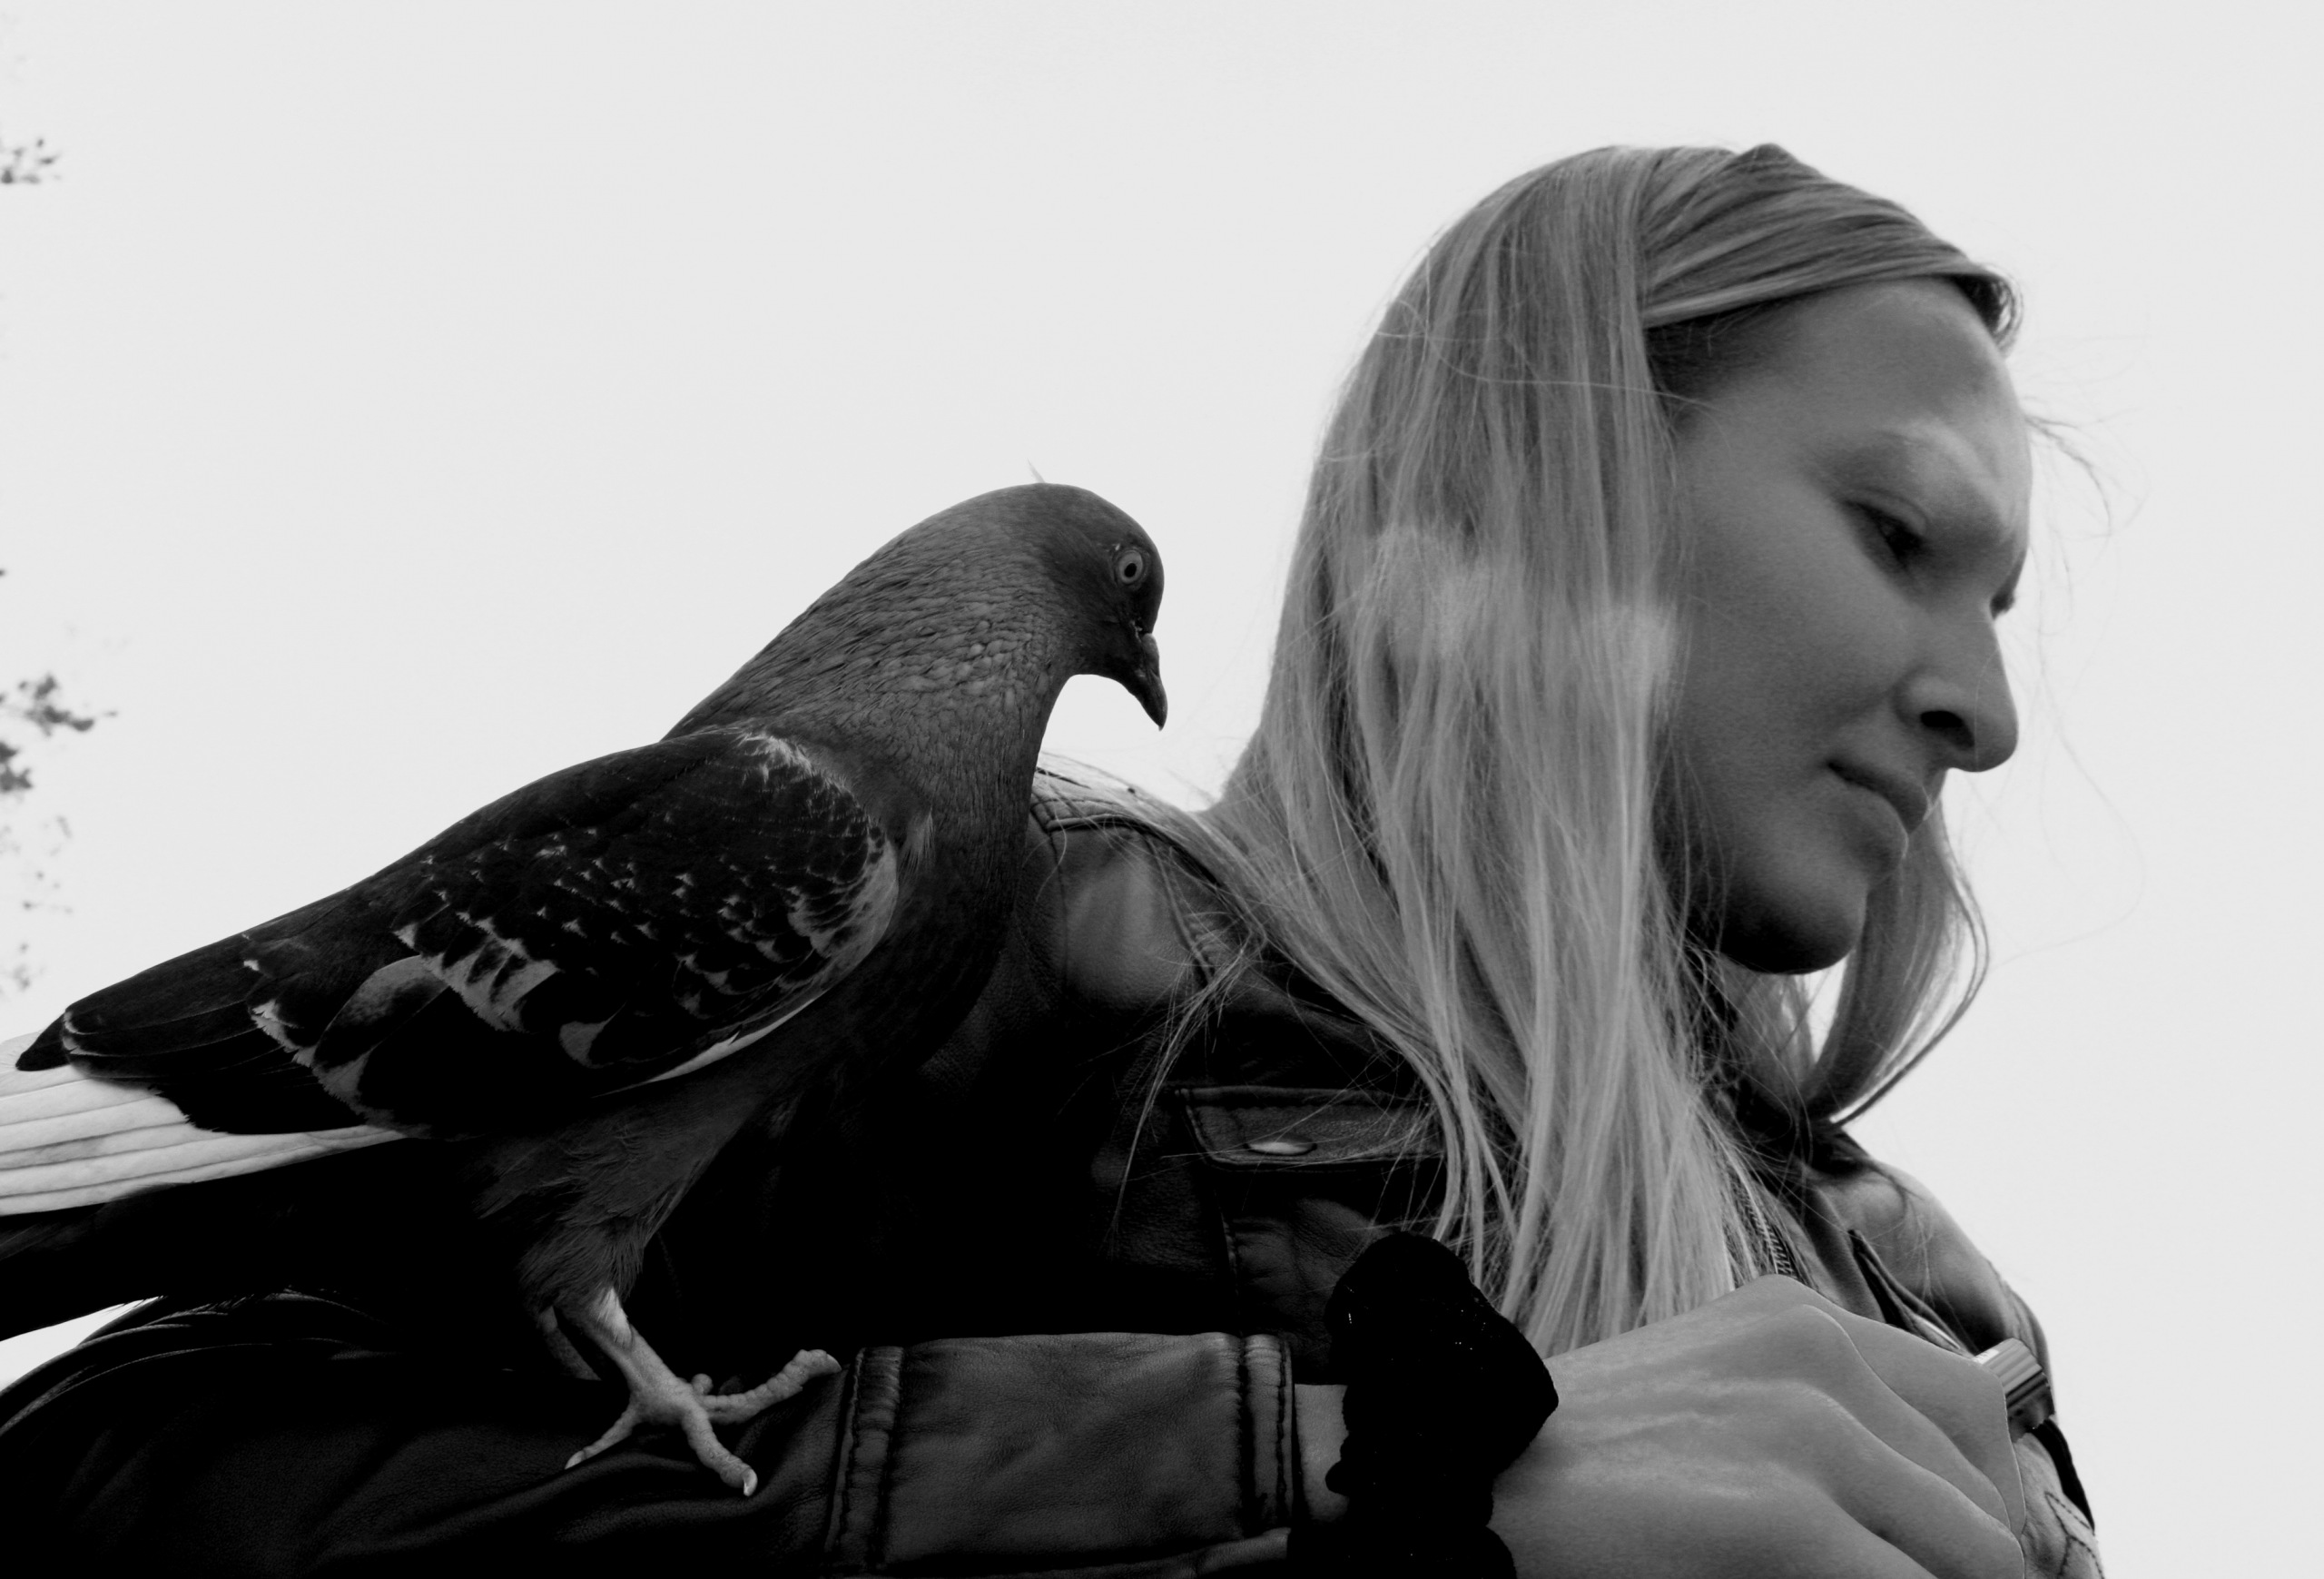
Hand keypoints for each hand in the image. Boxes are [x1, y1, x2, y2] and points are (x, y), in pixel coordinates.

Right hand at [1299, 1275, 2024, 1577]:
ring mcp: (1804, 1431)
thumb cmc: (1575, 1464)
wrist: (1455, 1476)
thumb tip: (1956, 1517)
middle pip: (1983, 1496)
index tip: (1943, 1558)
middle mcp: (1817, 1354)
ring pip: (1975, 1557)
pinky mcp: (1779, 1518)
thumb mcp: (1715, 1407)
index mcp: (1800, 1320)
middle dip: (1959, 1567)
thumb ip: (1823, 1428)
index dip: (1979, 1502)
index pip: (1973, 1414)